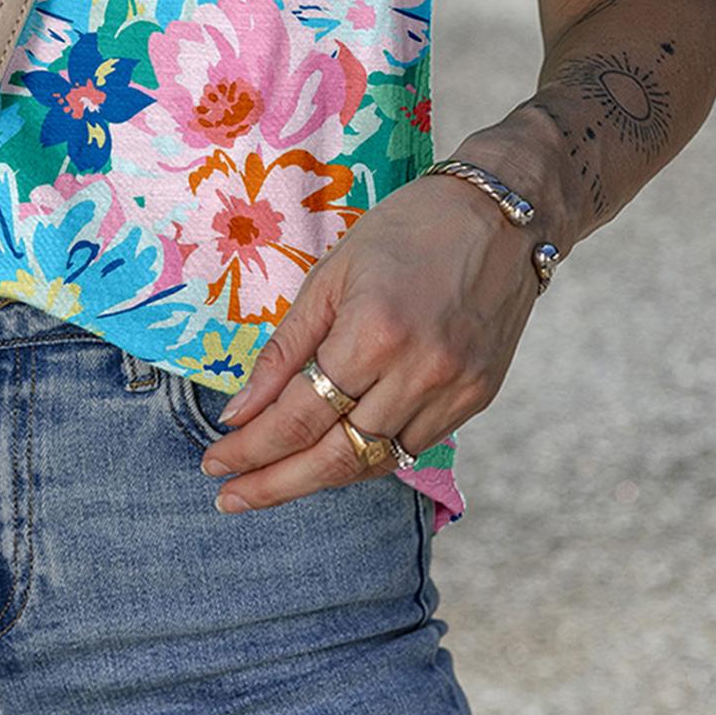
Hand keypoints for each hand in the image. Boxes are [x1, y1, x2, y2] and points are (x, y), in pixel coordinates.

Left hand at [199, 170, 542, 512]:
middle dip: (275, 485)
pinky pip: (412, 446)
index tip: (215, 464)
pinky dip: (369, 457)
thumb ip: (285, 350)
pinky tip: (334, 453)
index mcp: (373, 333)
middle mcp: (418, 372)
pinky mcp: (478, 398)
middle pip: (336, 457)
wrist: (501, 215)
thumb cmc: (405, 230)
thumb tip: (239, 413)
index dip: (251, 449)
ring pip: (376, 463)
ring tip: (273, 480)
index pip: (299, 416)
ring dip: (320, 477)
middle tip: (231, 499)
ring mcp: (455, 391)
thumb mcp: (331, 275)